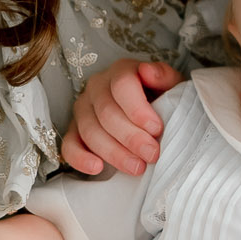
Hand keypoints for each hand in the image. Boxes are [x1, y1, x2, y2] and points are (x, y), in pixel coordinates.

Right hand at [60, 59, 182, 175]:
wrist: (151, 114)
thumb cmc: (162, 99)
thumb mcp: (171, 85)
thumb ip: (163, 76)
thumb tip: (147, 71)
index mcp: (121, 71)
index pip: (122, 85)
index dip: (138, 109)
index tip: (156, 129)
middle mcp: (97, 86)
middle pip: (106, 112)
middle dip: (131, 137)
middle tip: (152, 154)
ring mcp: (83, 108)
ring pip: (90, 131)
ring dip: (114, 153)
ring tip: (137, 167)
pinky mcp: (74, 130)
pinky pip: (69, 145)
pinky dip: (80, 158)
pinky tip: (97, 168)